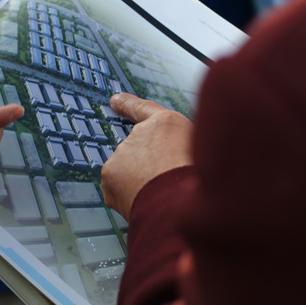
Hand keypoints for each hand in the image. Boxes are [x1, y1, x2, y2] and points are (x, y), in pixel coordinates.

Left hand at [101, 93, 192, 219]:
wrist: (178, 204)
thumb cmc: (194, 181)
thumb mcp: (196, 154)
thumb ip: (175, 148)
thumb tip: (164, 156)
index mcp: (167, 124)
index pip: (143, 109)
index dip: (128, 104)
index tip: (115, 100)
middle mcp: (141, 132)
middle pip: (140, 151)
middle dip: (148, 168)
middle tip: (167, 185)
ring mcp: (122, 151)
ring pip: (128, 171)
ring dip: (139, 183)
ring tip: (160, 195)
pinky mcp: (109, 172)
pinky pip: (116, 188)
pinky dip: (127, 197)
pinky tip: (145, 202)